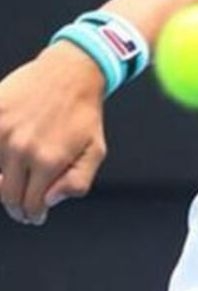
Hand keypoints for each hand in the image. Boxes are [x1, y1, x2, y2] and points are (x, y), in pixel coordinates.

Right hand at [0, 41, 106, 224]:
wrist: (70, 73)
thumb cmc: (84, 114)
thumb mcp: (96, 150)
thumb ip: (78, 182)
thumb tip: (48, 201)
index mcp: (49, 160)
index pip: (30, 205)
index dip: (32, 215)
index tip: (34, 216)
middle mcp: (21, 148)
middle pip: (7, 195)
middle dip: (17, 206)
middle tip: (23, 207)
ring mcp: (1, 131)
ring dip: (4, 181)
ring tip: (16, 180)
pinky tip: (5, 162)